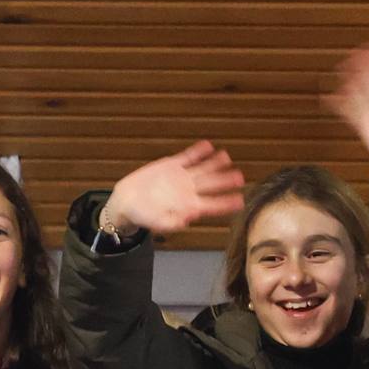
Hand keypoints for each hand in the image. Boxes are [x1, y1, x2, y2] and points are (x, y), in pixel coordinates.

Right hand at [99, 140, 246, 240]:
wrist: (128, 201)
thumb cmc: (143, 216)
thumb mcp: (157, 223)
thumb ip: (172, 222)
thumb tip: (188, 219)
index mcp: (189, 206)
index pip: (212, 205)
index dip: (226, 203)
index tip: (239, 201)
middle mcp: (189, 191)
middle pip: (212, 185)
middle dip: (226, 181)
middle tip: (239, 178)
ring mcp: (181, 177)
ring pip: (203, 169)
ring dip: (215, 163)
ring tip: (226, 157)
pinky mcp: (171, 166)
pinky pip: (187, 157)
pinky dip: (197, 152)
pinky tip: (207, 145)